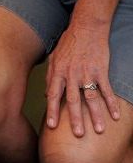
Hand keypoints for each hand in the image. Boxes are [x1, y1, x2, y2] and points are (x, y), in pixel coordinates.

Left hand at [44, 22, 120, 136]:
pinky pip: (106, 90)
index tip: (52, 126)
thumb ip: (50, 76)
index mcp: (58, 71)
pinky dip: (111, 103)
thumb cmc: (68, 43)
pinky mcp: (100, 70)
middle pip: (72, 100)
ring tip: (98, 130)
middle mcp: (71, 74)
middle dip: (75, 119)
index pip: (53, 95)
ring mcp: (86, 73)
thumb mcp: (54, 57)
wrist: (86, 28)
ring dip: (95, 115)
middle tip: (77, 135)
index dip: (52, 111)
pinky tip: (116, 116)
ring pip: (91, 98)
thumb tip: (46, 94)